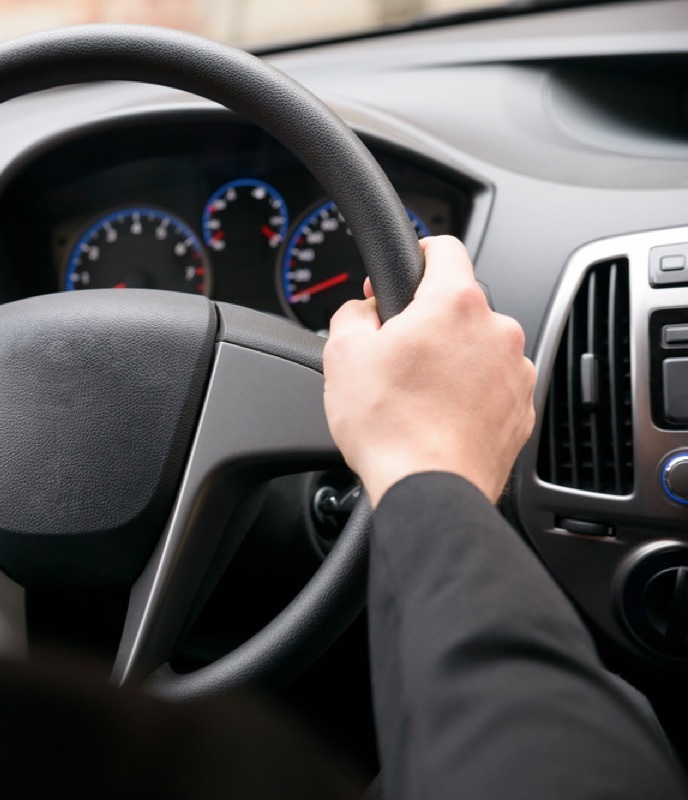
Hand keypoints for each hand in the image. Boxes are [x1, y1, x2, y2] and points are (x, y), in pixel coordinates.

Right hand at [322, 236, 535, 505]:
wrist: (429, 489)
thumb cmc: (390, 427)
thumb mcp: (341, 354)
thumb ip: (352, 314)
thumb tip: (363, 312)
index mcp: (455, 303)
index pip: (444, 248)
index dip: (414, 255)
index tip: (397, 281)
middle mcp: (497, 329)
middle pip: (458, 306)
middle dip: (426, 323)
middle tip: (393, 355)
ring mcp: (516, 371)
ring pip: (476, 348)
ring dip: (450, 360)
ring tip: (415, 395)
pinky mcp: (522, 409)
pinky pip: (490, 386)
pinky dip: (467, 394)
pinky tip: (437, 416)